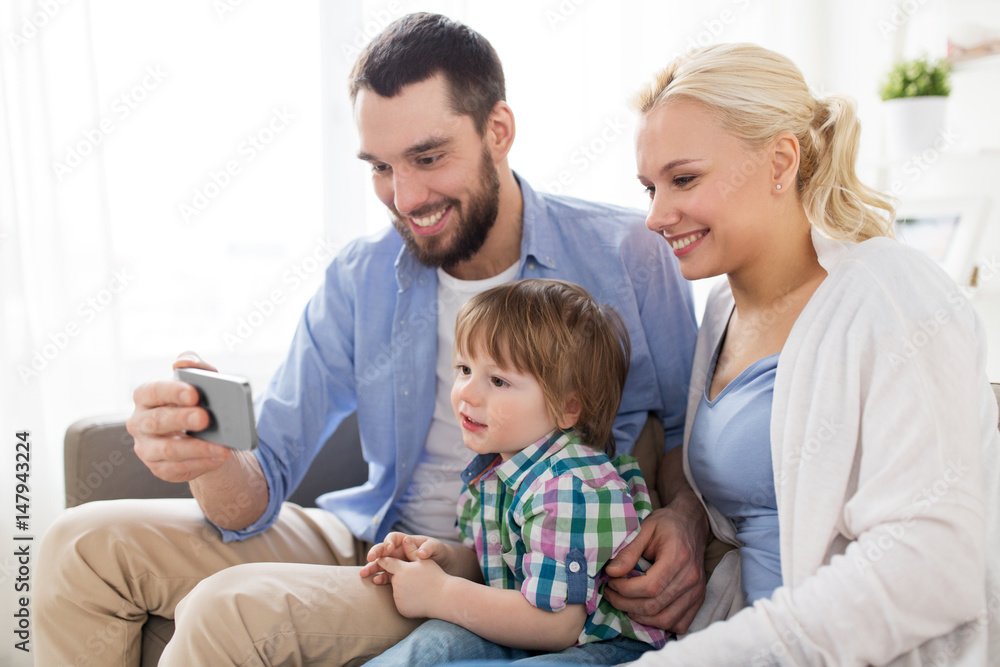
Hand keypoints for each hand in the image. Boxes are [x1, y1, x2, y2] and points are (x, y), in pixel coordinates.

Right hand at [127, 351, 232, 482]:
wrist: (204, 435)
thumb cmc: (198, 403)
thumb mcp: (201, 382)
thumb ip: (196, 366)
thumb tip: (183, 361)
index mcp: (145, 397)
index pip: (152, 391)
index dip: (172, 392)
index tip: (194, 393)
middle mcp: (139, 423)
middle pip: (156, 421)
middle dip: (182, 419)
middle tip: (206, 418)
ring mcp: (146, 448)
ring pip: (167, 449)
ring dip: (196, 448)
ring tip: (221, 446)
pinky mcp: (159, 468)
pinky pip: (178, 468)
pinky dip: (201, 463)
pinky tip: (218, 457)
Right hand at [360, 532, 445, 583]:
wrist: (444, 566)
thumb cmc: (439, 553)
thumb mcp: (436, 548)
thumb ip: (429, 548)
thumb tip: (420, 552)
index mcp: (405, 541)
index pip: (393, 538)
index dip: (389, 542)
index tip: (389, 548)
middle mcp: (398, 550)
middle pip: (383, 550)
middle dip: (375, 553)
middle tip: (370, 558)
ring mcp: (397, 562)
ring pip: (381, 563)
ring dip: (372, 567)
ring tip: (364, 573)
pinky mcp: (398, 573)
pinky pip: (386, 574)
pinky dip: (381, 577)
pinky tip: (376, 581)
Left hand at [376, 555, 449, 618]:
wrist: (443, 599)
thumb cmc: (435, 577)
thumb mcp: (425, 561)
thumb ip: (412, 551)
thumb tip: (405, 539)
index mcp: (401, 570)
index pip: (387, 563)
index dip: (384, 560)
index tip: (381, 559)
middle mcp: (397, 584)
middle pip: (393, 578)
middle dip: (399, 576)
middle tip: (415, 578)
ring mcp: (398, 598)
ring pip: (397, 590)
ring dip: (403, 589)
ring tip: (419, 588)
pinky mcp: (401, 608)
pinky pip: (400, 602)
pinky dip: (406, 600)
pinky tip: (418, 598)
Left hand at [602, 504, 707, 633]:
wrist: (691, 524)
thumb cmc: (666, 524)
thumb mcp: (644, 529)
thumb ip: (628, 551)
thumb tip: (611, 572)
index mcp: (678, 558)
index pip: (649, 587)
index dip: (625, 590)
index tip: (611, 582)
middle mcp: (691, 579)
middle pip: (655, 606)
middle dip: (626, 604)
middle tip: (611, 594)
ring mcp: (697, 592)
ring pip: (666, 620)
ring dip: (640, 617)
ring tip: (624, 603)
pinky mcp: (699, 600)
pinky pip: (679, 624)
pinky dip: (660, 623)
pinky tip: (645, 611)